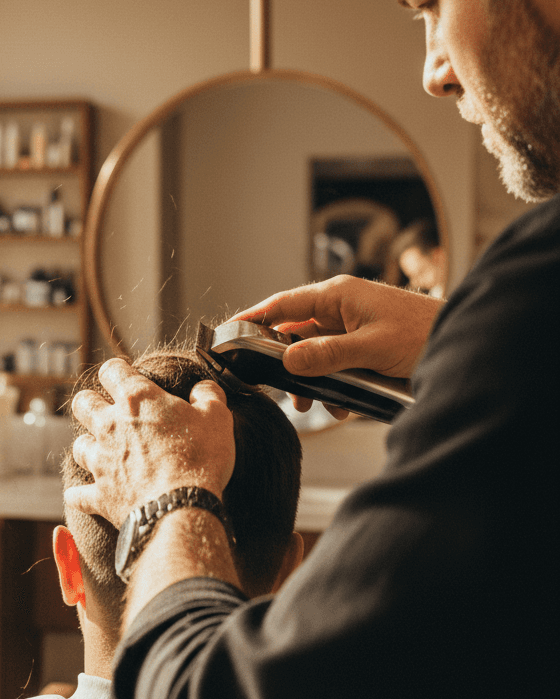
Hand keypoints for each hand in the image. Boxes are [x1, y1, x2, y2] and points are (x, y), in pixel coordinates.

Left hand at [64, 358, 235, 526]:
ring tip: (103, 452)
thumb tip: (203, 387)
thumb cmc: (200, 459)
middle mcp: (110, 426)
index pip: (111, 370)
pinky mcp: (100, 495)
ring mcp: (101, 461)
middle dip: (91, 403)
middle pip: (83, 403)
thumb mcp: (217, 418)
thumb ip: (208, 395)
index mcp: (136, 400)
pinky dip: (80, 495)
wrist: (182, 510)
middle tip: (108, 411)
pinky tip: (82, 495)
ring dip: (89, 446)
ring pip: (79, 445)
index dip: (117, 371)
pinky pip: (77, 495)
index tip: (126, 376)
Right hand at [234, 275, 442, 410]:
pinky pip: (336, 364)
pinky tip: (341, 404)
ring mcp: (353, 326)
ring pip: (315, 353)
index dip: (254, 317)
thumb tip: (287, 360)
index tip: (230, 330)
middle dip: (288, 363)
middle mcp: (341, 307)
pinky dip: (334, 384)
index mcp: (338, 295)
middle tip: (280, 388)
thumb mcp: (372, 348)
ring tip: (315, 403)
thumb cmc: (425, 334)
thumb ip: (327, 354)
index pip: (283, 303)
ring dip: (313, 379)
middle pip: (296, 333)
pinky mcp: (365, 346)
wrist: (467, 346)